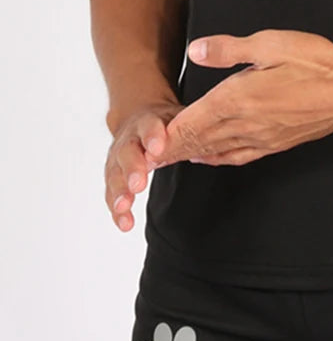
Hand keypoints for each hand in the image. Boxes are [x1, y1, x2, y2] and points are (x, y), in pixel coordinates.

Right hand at [104, 100, 182, 230]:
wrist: (138, 119)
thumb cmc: (164, 123)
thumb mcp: (177, 118)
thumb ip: (189, 127)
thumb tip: (213, 135)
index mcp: (147, 122)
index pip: (149, 126)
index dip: (153, 137)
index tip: (158, 149)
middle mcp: (129, 139)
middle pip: (127, 153)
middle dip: (132, 169)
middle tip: (138, 185)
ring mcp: (118, 157)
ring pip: (114, 174)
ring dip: (119, 192)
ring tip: (125, 208)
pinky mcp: (114, 175)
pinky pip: (111, 192)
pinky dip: (117, 209)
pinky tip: (125, 223)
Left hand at [144, 29, 332, 167]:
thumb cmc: (315, 62)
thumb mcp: (270, 43)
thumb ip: (229, 49)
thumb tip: (196, 50)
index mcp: (238, 98)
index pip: (191, 123)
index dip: (166, 136)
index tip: (143, 146)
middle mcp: (246, 124)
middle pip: (198, 142)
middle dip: (170, 151)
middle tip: (144, 161)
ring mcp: (262, 138)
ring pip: (216, 151)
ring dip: (189, 156)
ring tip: (168, 161)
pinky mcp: (277, 143)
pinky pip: (239, 156)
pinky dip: (217, 158)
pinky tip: (209, 157)